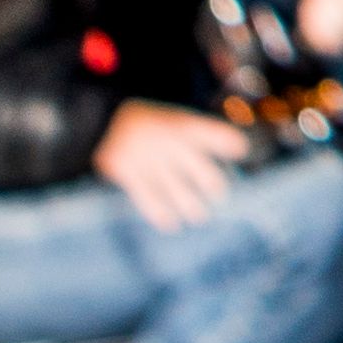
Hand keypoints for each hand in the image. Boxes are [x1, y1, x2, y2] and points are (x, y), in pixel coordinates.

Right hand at [97, 100, 249, 232]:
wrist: (102, 120)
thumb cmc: (149, 123)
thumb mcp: (175, 119)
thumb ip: (200, 136)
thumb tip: (234, 155)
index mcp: (182, 125)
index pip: (213, 133)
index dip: (228, 142)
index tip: (241, 150)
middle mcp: (168, 142)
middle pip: (202, 171)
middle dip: (214, 185)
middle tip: (218, 194)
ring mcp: (148, 159)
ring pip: (179, 192)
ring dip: (192, 207)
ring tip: (198, 215)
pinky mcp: (129, 174)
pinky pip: (149, 200)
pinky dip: (162, 215)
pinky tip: (171, 224)